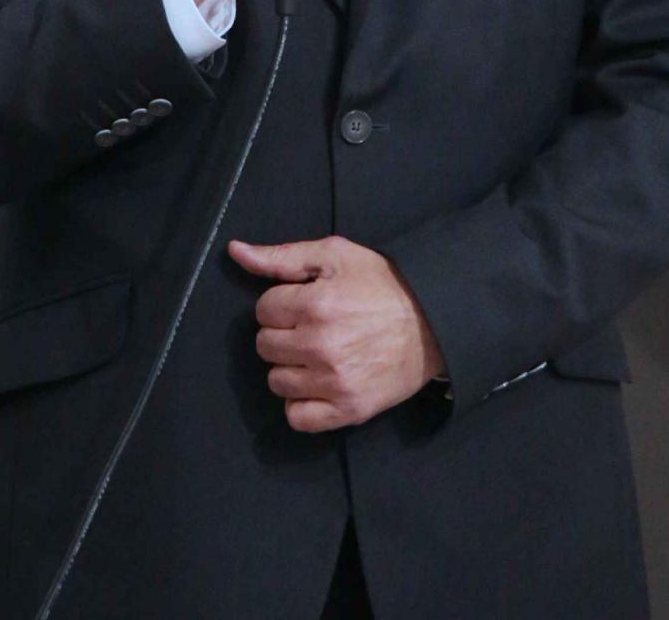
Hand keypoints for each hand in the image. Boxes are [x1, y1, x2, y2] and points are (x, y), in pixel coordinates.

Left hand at [227, 233, 445, 431]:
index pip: (263, 310)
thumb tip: (236, 251)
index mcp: (314, 305)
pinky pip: (298, 418)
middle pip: (265, 346)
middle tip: (310, 327)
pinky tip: (316, 384)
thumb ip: (280, 256)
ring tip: (315, 354)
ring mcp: (334, 382)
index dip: (281, 303)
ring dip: (290, 367)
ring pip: (276, 381)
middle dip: (282, 333)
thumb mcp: (333, 255)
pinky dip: (301, 404)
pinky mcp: (349, 410)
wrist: (432, 321)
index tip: (304, 302)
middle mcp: (320, 346)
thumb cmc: (381, 284)